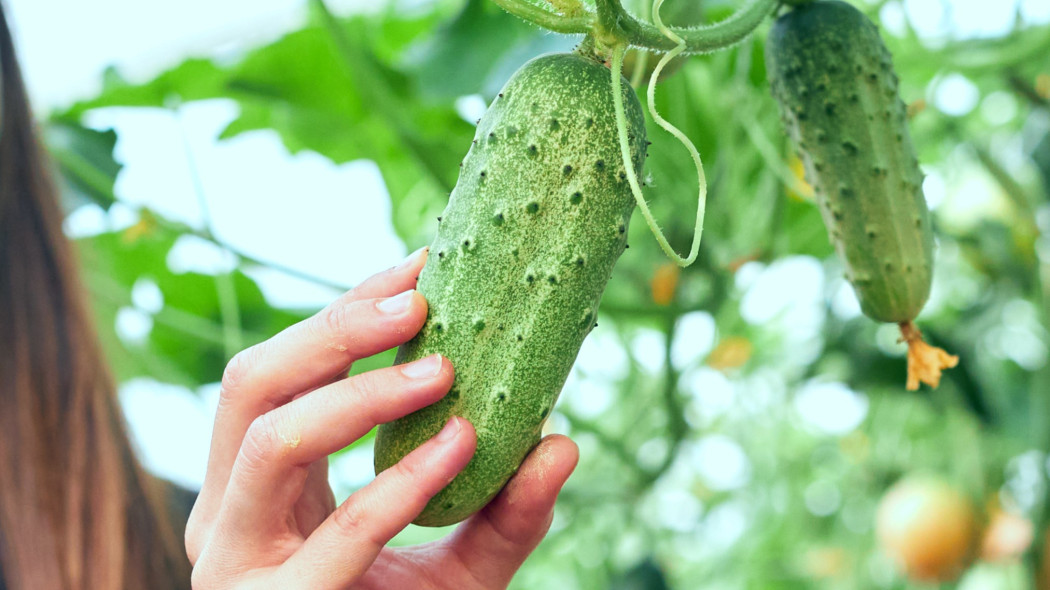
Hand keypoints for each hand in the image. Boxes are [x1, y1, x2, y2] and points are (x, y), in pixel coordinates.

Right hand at [185, 247, 578, 588]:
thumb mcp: (458, 567)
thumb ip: (506, 511)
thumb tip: (562, 442)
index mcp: (256, 480)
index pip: (285, 367)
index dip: (346, 306)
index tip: (424, 263)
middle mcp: (227, 510)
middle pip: (251, 383)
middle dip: (333, 327)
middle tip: (421, 298)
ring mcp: (237, 559)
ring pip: (268, 437)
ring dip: (359, 390)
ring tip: (443, 368)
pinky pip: (333, 532)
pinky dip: (400, 483)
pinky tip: (462, 448)